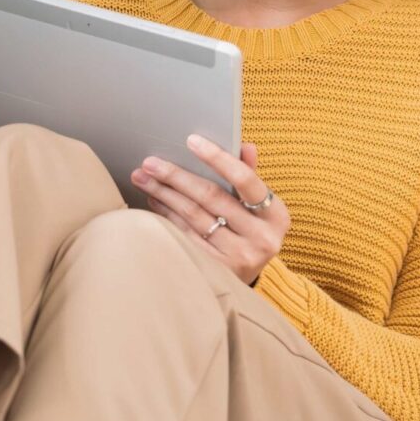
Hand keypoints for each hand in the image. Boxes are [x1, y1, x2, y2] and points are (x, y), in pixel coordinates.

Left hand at [130, 134, 288, 286]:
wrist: (244, 279)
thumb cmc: (249, 231)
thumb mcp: (257, 207)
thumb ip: (249, 175)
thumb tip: (245, 146)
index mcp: (276, 216)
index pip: (245, 179)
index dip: (217, 158)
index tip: (191, 140)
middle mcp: (262, 238)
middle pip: (211, 197)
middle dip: (176, 176)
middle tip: (150, 162)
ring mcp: (239, 257)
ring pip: (193, 216)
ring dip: (164, 194)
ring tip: (143, 178)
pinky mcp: (216, 270)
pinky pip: (185, 235)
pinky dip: (166, 216)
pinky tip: (154, 201)